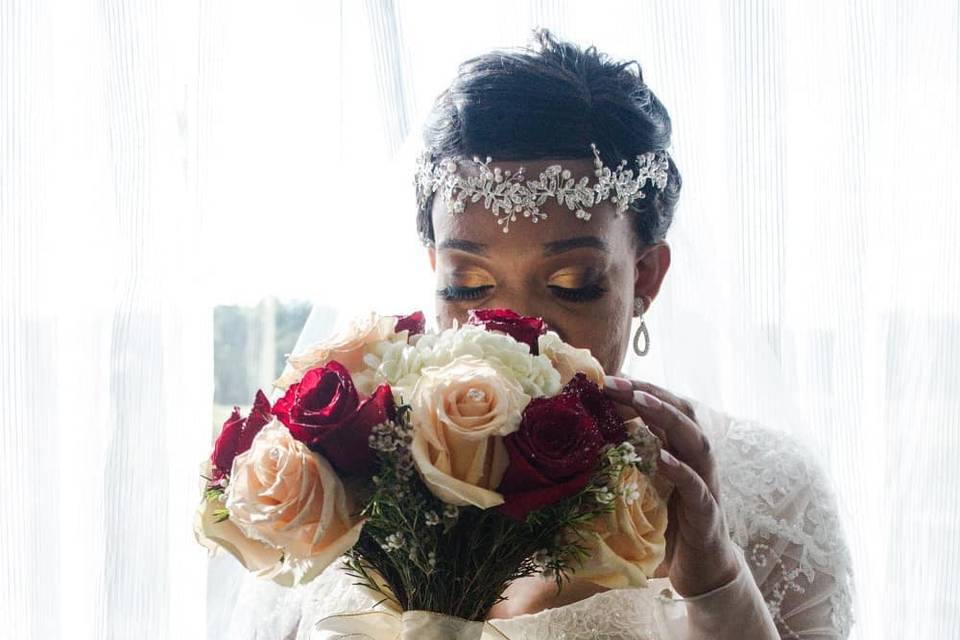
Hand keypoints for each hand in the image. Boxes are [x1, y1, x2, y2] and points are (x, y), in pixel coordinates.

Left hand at [603, 375, 740, 596]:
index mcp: (682, 451)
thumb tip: (591, 440)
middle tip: (616, 381)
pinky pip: (697, 487)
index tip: (609, 377)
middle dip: (650, 393)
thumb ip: (631, 462)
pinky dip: (682, 470)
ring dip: (668, 417)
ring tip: (641, 401)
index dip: (640, 390)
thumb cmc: (669, 526)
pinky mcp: (707, 514)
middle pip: (683, 414)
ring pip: (697, 442)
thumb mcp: (646, 487)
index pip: (665, 409)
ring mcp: (706, 485)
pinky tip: (664, 458)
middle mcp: (697, 461)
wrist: (703, 570)